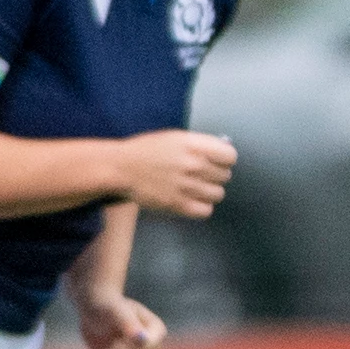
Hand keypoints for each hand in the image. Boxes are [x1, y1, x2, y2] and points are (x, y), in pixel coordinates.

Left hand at [74, 288, 164, 348]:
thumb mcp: (116, 311)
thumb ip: (129, 324)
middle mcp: (150, 346)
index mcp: (156, 331)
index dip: (129, 344)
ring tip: (111, 346)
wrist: (95, 310)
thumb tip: (142, 341)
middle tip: (114, 337)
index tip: (121, 333)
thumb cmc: (107, 306)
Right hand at [118, 129, 236, 217]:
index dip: (224, 159)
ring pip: (218, 194)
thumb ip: (201, 145)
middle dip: (215, 175)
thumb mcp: (175, 138)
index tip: (216, 161)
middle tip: (199, 175)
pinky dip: (201, 206)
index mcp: (193, 145)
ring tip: (194, 187)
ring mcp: (187, 186)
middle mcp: (193, 165)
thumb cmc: (146, 150)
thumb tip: (225, 152)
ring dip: (209, 191)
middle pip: (225, 176)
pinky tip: (191, 199)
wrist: (119, 168)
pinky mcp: (178, 204)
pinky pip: (206, 210)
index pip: (230, 156)